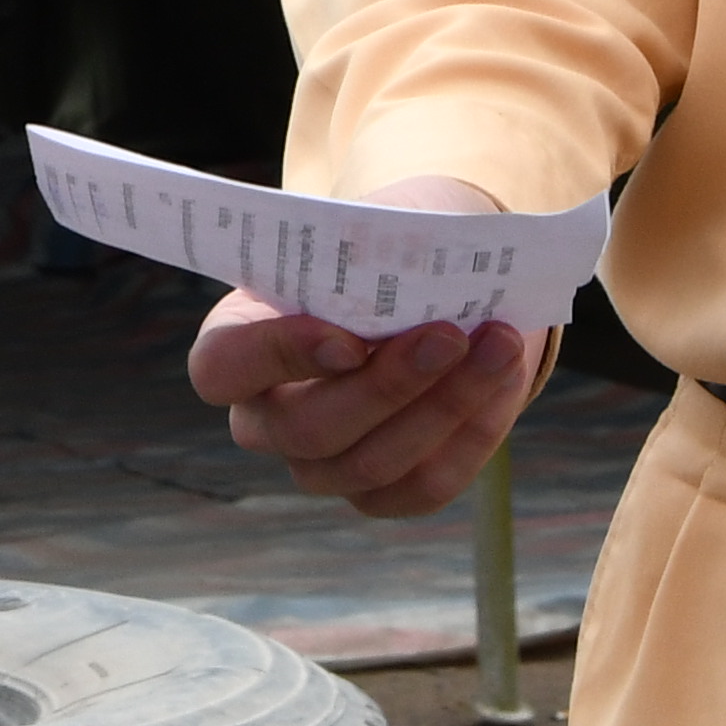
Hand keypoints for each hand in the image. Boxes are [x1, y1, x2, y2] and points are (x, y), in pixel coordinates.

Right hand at [184, 177, 552, 520]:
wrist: (433, 286)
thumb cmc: (386, 251)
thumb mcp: (371, 233)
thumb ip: (373, 252)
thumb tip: (408, 271)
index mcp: (237, 342)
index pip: (222, 368)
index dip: (277, 357)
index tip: (349, 338)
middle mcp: (265, 417)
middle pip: (307, 429)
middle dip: (386, 386)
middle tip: (448, 335)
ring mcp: (320, 465)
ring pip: (371, 465)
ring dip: (444, 406)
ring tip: (499, 345)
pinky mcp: (381, 493)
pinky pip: (424, 484)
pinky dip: (472, 431)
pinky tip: (503, 376)